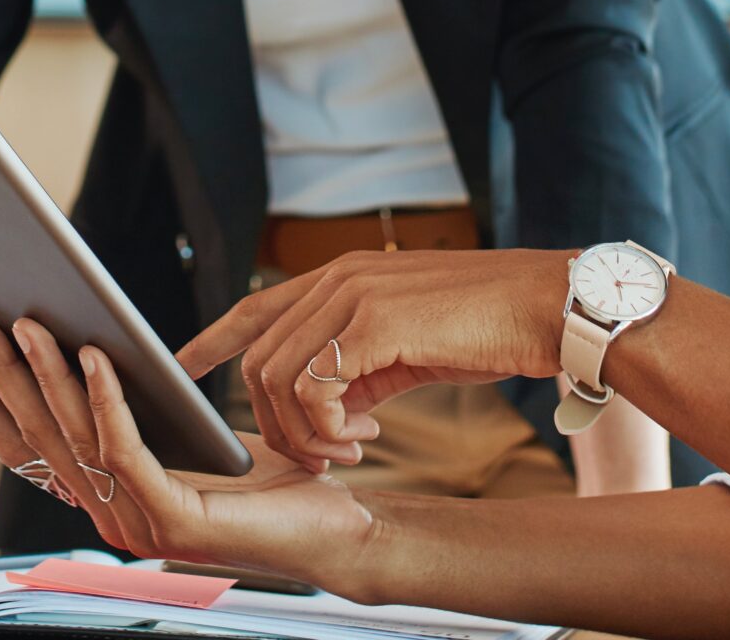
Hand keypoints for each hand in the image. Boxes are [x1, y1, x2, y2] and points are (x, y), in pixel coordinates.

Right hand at [0, 312, 382, 587]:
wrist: (337, 525)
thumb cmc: (269, 478)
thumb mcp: (186, 431)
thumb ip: (136, 407)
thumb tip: (86, 341)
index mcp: (105, 498)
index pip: (24, 447)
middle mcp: (110, 517)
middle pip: (37, 436)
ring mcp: (137, 524)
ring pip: (75, 438)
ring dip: (46, 374)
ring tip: (29, 321)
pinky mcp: (176, 521)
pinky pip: (126, 449)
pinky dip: (106, 400)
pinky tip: (96, 356)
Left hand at [174, 248, 571, 473]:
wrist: (546, 307)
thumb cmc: (487, 327)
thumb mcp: (407, 344)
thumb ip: (359, 364)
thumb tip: (329, 407)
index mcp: (344, 276)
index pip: (256, 305)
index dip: (213, 338)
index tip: (183, 365)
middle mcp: (338, 277)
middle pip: (259, 359)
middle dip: (276, 422)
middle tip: (325, 454)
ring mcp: (353, 296)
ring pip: (278, 378)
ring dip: (303, 432)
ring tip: (348, 450)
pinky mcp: (374, 323)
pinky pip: (314, 389)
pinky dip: (326, 427)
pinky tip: (365, 437)